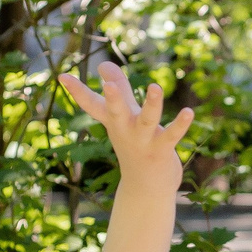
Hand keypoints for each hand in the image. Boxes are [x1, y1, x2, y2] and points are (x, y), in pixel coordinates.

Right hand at [59, 62, 192, 185]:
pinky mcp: (161, 150)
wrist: (145, 188)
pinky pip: (172, 135)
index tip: (62, 76)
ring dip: (152, 104)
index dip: (77, 91)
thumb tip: (103, 63)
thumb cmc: (134, 146)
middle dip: (113, 98)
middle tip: (108, 85)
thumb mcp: (123, 117)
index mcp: (113, 121)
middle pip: (116, 111)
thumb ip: (119, 89)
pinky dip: (180, 124)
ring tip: (155, 86)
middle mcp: (125, 129)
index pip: (91, 104)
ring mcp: (143, 141)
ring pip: (147, 120)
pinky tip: (189, 112)